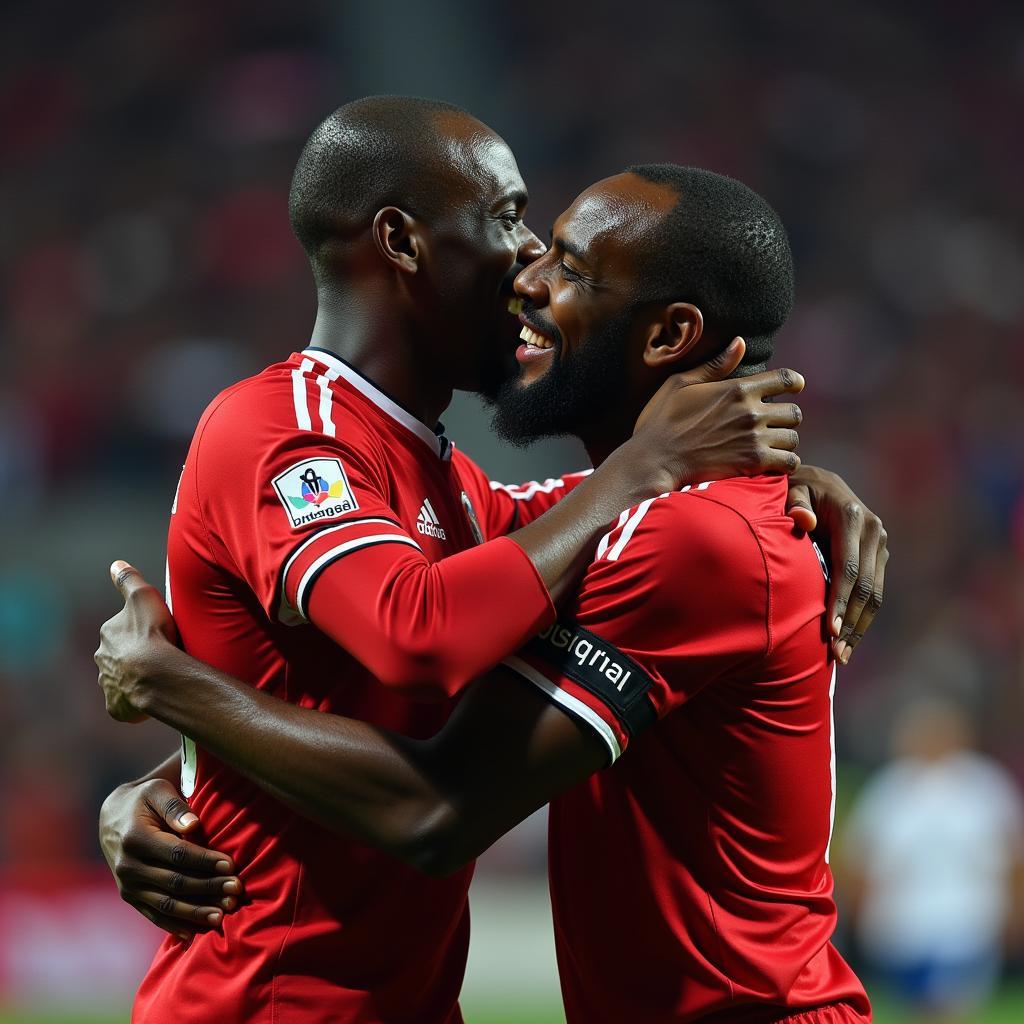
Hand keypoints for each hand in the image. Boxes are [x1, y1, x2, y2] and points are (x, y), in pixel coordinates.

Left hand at [95, 560, 176, 721]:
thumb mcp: (143, 596)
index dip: (138, 631)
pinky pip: (125, 704)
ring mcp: (108, 685)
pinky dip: (135, 702)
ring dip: (134, 679)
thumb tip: (116, 564)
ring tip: (159, 679)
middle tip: (160, 657)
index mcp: (108, 634)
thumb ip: (129, 579)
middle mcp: (102, 659)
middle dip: (133, 656)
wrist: (156, 675)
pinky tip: (152, 698)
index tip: (156, 633)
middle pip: (118, 655)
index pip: (121, 630)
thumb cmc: (152, 634)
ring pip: (121, 680)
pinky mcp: (117, 708)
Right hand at [100, 778, 242, 940]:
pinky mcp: (129, 897)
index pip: (178, 854)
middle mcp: (127, 866)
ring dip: (196, 912)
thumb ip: (175, 807)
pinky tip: (194, 934)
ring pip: (166, 904)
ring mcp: (127, 885)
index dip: (205, 862)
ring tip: (222, 916)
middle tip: (236, 891)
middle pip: (176, 882)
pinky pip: (153, 915)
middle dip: (209, 888)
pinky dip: (174, 926)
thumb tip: (194, 825)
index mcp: (135, 838)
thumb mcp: (157, 791)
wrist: (111, 816)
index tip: (231, 866)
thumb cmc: (143, 799)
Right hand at [632, 338, 803, 491]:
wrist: (654, 459)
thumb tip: (740, 342)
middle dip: (786, 417)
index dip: (794, 383)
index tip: (794, 388)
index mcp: (737, 389)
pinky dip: (785, 463)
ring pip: (793, 438)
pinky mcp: (752, 463)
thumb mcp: (681, 384)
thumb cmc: (662, 421)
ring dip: (785, 441)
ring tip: (772, 445)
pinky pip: (788, 462)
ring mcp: (754, 438)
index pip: (784, 379)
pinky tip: (773, 463)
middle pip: (794, 412)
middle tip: (774, 424)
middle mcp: (751, 411)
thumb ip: (715, 366)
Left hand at [785, 465, 887, 664]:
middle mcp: (873, 530)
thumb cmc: (794, 488)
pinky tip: (849, 639)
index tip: (830, 630)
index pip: (848, 567)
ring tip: (842, 655)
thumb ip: (794, 504)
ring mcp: (880, 543)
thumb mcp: (789, 489)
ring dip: (860, 626)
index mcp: (852, 516)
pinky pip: (875, 591)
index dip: (841, 600)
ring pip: (875, 593)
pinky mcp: (879, 554)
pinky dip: (863, 617)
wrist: (817, 480)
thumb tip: (803, 521)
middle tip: (836, 653)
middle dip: (851, 622)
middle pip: (866, 587)